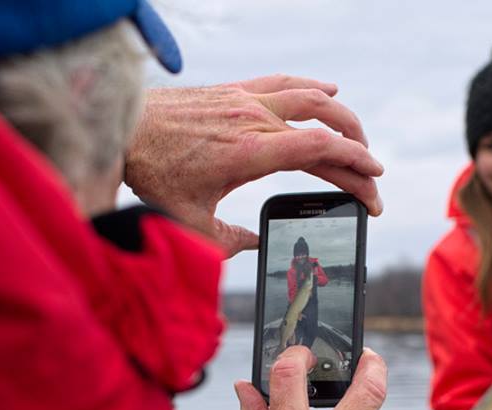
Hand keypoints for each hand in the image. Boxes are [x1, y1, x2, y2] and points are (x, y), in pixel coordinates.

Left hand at [125, 75, 383, 256]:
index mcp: (250, 153)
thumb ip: (228, 241)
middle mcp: (254, 120)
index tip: (372, 187)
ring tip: (358, 140)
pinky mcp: (233, 91)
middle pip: (325, 127)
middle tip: (370, 180)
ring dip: (342, 117)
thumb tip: (255, 244)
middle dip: (357, 154)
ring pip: (311, 97)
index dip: (355, 168)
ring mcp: (244, 100)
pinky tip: (327, 89)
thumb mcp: (189, 223)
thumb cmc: (151, 176)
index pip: (320, 151)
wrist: (119, 131)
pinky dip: (311, 86)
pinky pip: (283, 82)